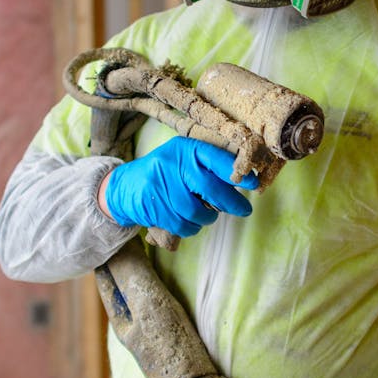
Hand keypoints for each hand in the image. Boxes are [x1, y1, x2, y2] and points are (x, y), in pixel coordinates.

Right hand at [102, 137, 258, 237]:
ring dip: (207, 218)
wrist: (123, 187)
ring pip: (197, 211)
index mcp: (184, 149)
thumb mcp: (182, 161)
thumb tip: (242, 182)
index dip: (237, 172)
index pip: (215, 159)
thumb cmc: (163, 173)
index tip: (253, 184)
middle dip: (231, 202)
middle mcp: (173, 164)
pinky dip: (191, 228)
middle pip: (210, 188)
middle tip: (243, 210)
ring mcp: (161, 186)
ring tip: (206, 215)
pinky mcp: (154, 207)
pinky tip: (188, 221)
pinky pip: (183, 225)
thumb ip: (207, 168)